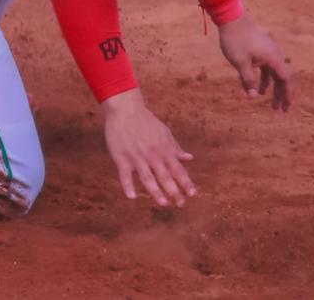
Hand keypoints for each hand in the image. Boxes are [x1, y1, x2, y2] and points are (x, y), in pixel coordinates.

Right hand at [100, 89, 195, 206]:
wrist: (124, 109)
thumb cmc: (145, 121)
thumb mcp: (164, 133)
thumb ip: (175, 148)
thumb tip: (190, 158)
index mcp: (164, 150)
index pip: (178, 170)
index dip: (186, 183)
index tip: (192, 194)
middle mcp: (152, 155)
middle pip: (165, 177)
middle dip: (174, 192)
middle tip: (180, 204)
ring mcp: (137, 157)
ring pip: (148, 178)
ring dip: (156, 192)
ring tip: (163, 203)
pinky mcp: (121, 158)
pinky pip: (125, 175)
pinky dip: (128, 186)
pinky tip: (132, 196)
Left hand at [218, 14, 294, 110]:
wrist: (231, 17)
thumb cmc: (236, 40)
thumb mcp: (240, 62)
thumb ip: (248, 80)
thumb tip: (253, 97)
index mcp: (274, 58)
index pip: (286, 79)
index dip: (288, 94)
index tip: (288, 107)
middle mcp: (275, 55)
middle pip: (283, 78)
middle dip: (282, 95)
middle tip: (281, 110)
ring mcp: (269, 52)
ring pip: (275, 74)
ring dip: (274, 88)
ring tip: (271, 103)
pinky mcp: (262, 49)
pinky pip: (268, 68)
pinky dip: (266, 79)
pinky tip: (260, 89)